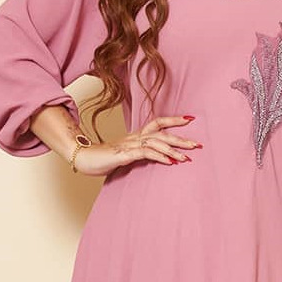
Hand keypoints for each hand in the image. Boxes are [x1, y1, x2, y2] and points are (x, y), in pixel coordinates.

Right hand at [69, 114, 200, 176]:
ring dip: (173, 149)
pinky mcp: (124, 154)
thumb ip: (140, 154)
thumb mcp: (126, 155)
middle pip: (161, 132)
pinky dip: (159, 156)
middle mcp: (134, 137)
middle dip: (181, 137)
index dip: (173, 120)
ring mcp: (129, 144)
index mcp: (136, 135)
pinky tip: (170, 162)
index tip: (190, 119)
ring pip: (156, 142)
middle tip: (198, 144)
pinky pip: (145, 153)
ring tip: (187, 157)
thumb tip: (158, 158)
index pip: (157, 123)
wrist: (83, 158)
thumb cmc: (103, 159)